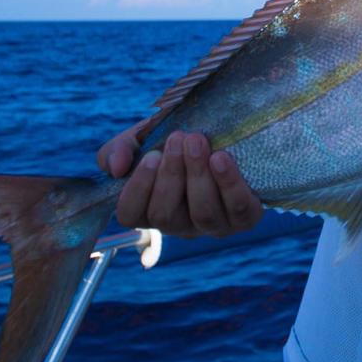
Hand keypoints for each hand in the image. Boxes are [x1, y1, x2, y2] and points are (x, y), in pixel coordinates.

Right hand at [99, 127, 262, 238]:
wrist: (227, 135)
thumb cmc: (178, 142)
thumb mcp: (144, 138)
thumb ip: (120, 149)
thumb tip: (116, 167)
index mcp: (150, 209)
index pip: (131, 215)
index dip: (137, 189)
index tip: (151, 155)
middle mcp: (179, 225)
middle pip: (166, 215)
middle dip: (171, 175)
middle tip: (178, 138)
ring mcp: (213, 226)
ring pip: (202, 213)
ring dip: (198, 175)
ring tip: (198, 141)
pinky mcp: (245, 219)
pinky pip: (239, 209)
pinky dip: (230, 184)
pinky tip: (221, 158)